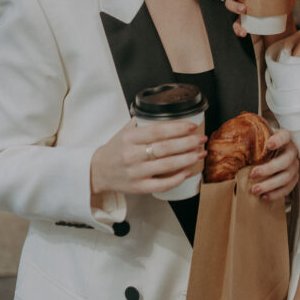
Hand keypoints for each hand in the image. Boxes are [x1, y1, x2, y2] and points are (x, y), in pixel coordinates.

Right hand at [90, 119, 206, 195]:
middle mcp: (132, 155)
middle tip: (202, 138)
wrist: (97, 172)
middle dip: (188, 143)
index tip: (192, 126)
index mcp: (129, 138)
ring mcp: (136, 172)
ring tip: (200, 153)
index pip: (157, 131)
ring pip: (166, 165)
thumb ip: (142, 123)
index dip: (177, 128)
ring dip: (187, 159)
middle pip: (166, 148)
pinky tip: (188, 172)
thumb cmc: (115, 150)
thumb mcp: (124, 132)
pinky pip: (161, 184)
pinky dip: (177, 178)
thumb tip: (166, 111)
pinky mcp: (138, 187)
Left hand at [249, 129, 298, 200]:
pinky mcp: (292, 179)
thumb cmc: (263, 145)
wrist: (272, 153)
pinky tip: (264, 196)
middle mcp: (291, 152)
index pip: (285, 137)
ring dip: (270, 185)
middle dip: (269, 169)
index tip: (269, 145)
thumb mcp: (258, 138)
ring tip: (255, 189)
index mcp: (285, 138)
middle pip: (286, 161)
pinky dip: (275, 194)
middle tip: (253, 174)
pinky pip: (287, 188)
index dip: (278, 141)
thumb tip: (229, 142)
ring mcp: (294, 166)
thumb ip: (249, 138)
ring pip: (287, 177)